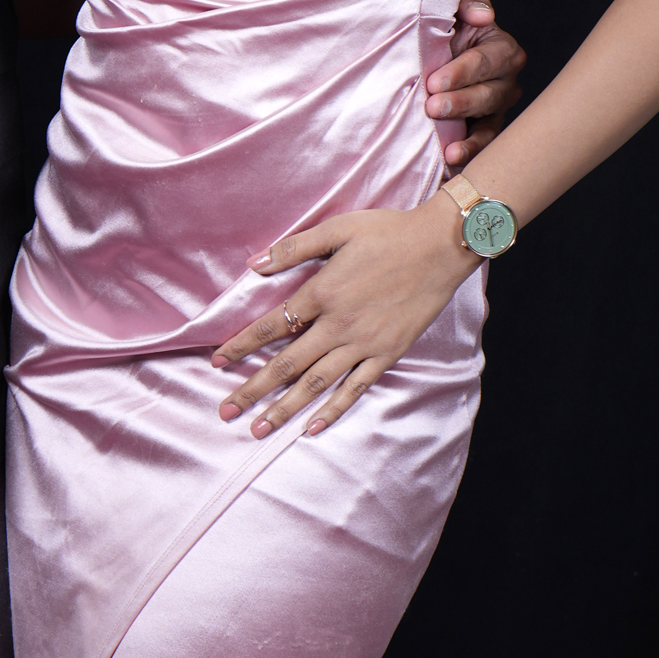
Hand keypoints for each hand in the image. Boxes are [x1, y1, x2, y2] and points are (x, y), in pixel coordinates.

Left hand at [210, 200, 475, 438]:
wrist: (441, 247)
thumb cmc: (388, 232)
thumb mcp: (337, 229)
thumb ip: (293, 248)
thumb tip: (254, 264)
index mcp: (322, 292)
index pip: (271, 326)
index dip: (242, 345)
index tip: (217, 361)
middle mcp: (339, 325)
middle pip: (287, 364)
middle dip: (253, 389)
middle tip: (226, 411)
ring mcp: (364, 344)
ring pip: (316, 383)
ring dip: (285, 408)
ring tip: (259, 428)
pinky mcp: (387, 354)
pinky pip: (355, 388)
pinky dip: (333, 409)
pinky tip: (312, 427)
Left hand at [427, 0, 525, 166]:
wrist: (423, 44)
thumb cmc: (441, 19)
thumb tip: (483, 14)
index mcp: (502, 48)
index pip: (486, 61)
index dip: (461, 71)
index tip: (435, 82)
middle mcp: (506, 81)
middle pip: (489, 95)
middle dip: (460, 102)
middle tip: (431, 107)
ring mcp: (496, 108)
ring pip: (489, 125)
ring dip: (469, 138)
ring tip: (449, 148)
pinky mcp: (482, 129)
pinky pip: (482, 145)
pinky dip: (470, 155)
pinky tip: (453, 163)